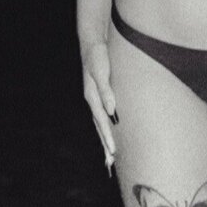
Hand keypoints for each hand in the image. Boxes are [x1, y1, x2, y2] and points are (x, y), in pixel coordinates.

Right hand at [81, 40, 117, 175]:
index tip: (113, 152)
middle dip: (104, 144)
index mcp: (92, 97)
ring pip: (100, 123)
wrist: (93, 43)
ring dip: (104, 138)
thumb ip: (106, 91)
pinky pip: (103, 116)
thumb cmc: (98, 56)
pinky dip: (106, 127)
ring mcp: (96, 98)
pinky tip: (110, 132)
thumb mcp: (101, 73)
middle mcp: (93, 100)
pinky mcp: (101, 94)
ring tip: (109, 155)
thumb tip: (111, 110)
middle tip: (109, 163)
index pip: (101, 122)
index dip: (107, 137)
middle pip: (99, 127)